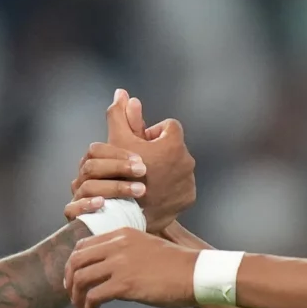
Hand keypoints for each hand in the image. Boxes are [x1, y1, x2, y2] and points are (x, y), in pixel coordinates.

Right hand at [64, 90, 195, 233]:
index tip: (140, 146)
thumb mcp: (117, 143)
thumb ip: (120, 116)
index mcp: (173, 143)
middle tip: (140, 165)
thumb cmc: (120, 175)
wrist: (130, 214)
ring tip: (146, 180)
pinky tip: (154, 193)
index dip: (151, 134)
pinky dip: (170, 186)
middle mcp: (187, 160)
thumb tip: (122, 92)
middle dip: (158, 152)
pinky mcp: (189, 197)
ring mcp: (190, 180)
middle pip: (173, 147)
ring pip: (178, 166)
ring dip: (164, 169)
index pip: (168, 126)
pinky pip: (181, 185)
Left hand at [64, 228, 201, 307]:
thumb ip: (126, 253)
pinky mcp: (124, 284)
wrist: (197, 274)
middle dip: (69, 283)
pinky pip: (93, 298)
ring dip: (77, 301)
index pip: (83, 245)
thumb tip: (109, 272)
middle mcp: (117, 245)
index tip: (75, 280)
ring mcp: (119, 264)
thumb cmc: (178, 266)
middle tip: (74, 299)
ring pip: (81, 281)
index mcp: (121, 234)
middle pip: (76, 262)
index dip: (73, 265)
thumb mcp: (147, 247)